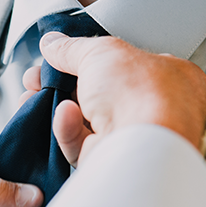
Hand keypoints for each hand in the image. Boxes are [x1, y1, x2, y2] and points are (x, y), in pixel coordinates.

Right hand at [35, 32, 205, 165]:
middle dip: (65, 83)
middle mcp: (157, 109)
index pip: (128, 63)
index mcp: (170, 76)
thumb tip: (54, 44)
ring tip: (35, 94)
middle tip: (40, 76)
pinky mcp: (113, 162)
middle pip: (102, 93)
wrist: (141, 148)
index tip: (64, 57)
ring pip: (88, 120)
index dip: (93, 58)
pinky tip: (64, 115)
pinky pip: (83, 144)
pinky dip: (68, 129)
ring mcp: (135, 138)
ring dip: (58, 105)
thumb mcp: (101, 52)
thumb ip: (72, 48)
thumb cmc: (142, 96)